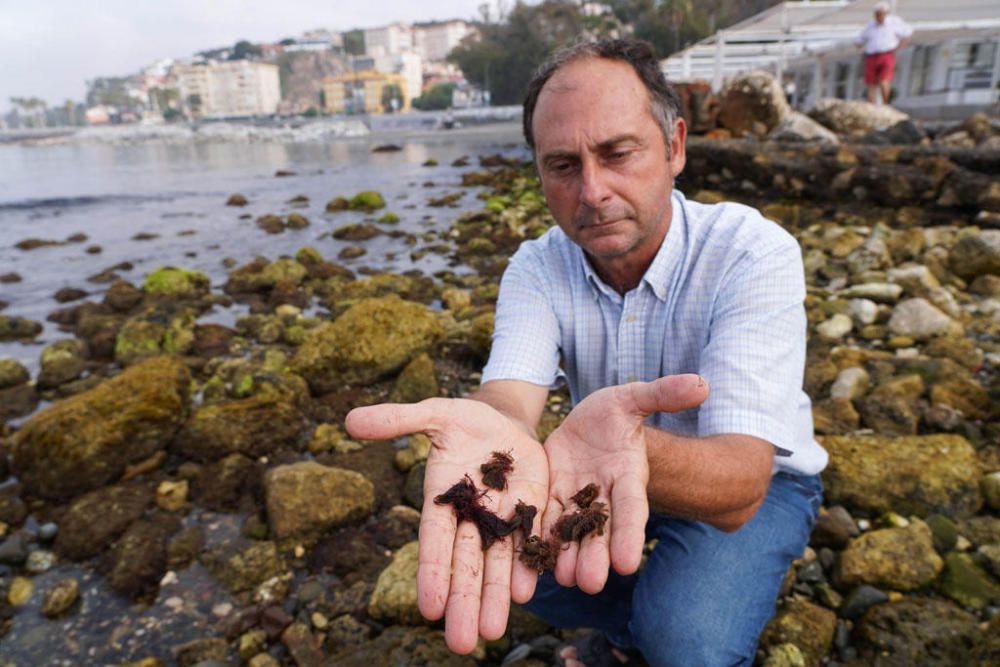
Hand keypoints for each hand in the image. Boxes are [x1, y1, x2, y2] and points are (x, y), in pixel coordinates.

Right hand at [345, 397, 548, 653]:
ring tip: (493, 632)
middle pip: (466, 566)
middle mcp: (470, 517)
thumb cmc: (463, 420)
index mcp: (442, 499)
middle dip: (465, 603)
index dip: (432, 574)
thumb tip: (349, 419)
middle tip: (462, 644)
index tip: (427, 609)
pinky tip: (527, 593)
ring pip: (498, 564)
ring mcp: (501, 518)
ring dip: (496, 597)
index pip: (434, 543)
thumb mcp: (433, 413)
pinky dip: (528, 567)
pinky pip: (529, 543)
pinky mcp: (530, 512)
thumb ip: (397, 419)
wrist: (504, 421)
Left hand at [541, 374, 707, 592]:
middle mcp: (603, 494)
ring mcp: (575, 498)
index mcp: (627, 474)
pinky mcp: (550, 495)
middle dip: (595, 556)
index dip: (629, 535)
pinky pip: (543, 518)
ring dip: (566, 555)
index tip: (627, 564)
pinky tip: (530, 561)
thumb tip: (703, 383)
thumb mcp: (633, 397)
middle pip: (601, 530)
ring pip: (571, 531)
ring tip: (563, 579)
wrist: (585, 423)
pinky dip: (538, 538)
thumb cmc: (614, 412)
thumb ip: (663, 393)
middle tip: (589, 584)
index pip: (631, 509)